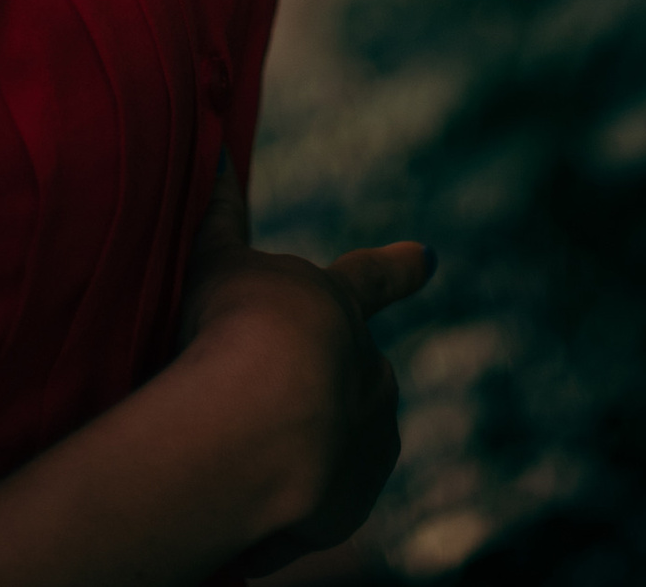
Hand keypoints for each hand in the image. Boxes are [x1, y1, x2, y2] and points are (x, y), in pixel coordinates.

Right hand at [176, 164, 435, 571]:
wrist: (262, 420)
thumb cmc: (233, 328)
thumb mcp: (216, 265)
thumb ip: (220, 217)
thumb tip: (217, 149)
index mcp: (336, 304)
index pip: (371, 278)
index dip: (398, 268)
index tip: (429, 258)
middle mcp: (368, 363)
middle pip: (347, 374)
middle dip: (317, 386)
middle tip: (262, 404)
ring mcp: (371, 428)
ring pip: (339, 439)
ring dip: (308, 445)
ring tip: (250, 450)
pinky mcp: (359, 492)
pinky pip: (323, 497)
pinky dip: (297, 497)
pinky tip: (256, 494)